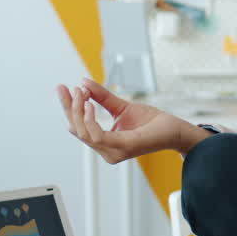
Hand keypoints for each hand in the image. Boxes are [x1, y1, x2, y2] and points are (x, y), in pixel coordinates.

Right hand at [56, 79, 190, 163]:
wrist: (173, 128)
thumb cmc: (150, 121)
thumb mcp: (121, 106)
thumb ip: (102, 97)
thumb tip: (83, 83)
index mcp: (104, 142)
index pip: (78, 126)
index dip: (68, 107)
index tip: (63, 88)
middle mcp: (106, 151)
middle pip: (76, 129)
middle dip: (69, 107)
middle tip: (71, 88)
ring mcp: (113, 152)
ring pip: (83, 132)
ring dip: (78, 111)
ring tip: (81, 93)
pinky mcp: (122, 148)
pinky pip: (96, 136)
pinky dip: (90, 119)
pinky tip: (89, 105)